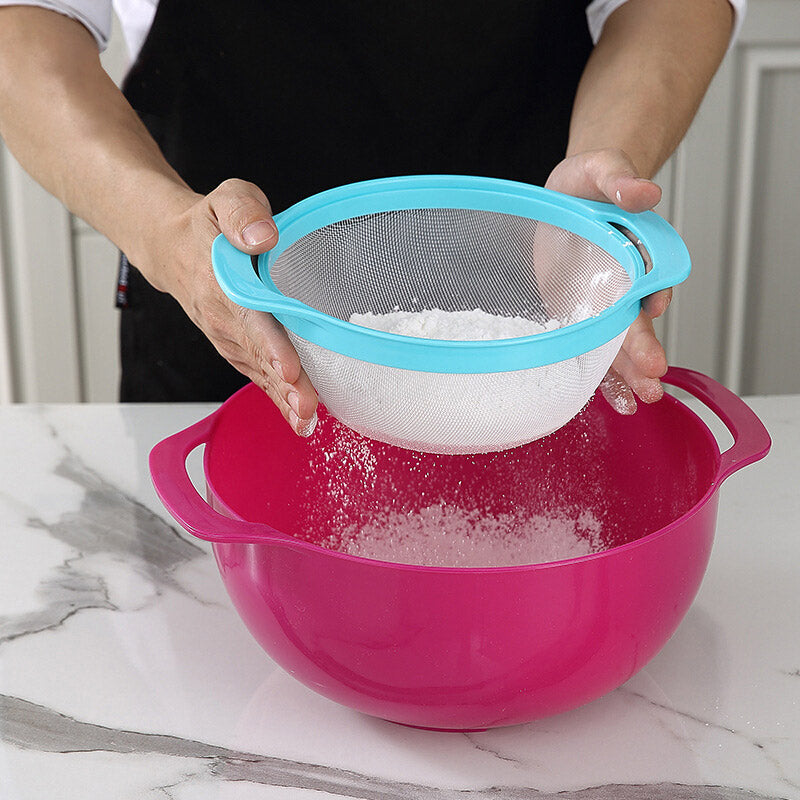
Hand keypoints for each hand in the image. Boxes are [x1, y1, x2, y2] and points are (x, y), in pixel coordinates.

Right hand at [143, 179, 318, 434]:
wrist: (171, 248)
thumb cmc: (207, 224)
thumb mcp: (225, 198)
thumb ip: (243, 210)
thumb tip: (262, 235)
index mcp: (221, 283)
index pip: (249, 318)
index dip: (269, 345)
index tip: (289, 368)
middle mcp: (223, 318)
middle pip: (257, 355)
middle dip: (283, 385)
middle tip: (307, 408)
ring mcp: (227, 337)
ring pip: (258, 372)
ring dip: (281, 399)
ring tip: (306, 422)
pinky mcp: (236, 347)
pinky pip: (256, 376)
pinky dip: (275, 399)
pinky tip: (297, 418)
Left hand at [545, 148, 671, 412]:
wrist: (566, 197)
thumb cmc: (587, 184)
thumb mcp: (599, 171)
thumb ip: (620, 180)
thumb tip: (645, 192)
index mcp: (636, 253)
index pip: (648, 276)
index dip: (651, 294)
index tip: (654, 308)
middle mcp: (624, 286)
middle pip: (635, 321)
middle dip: (644, 350)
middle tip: (653, 377)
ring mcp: (602, 307)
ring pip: (618, 345)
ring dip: (629, 373)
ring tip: (640, 399)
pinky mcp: (579, 318)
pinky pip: (593, 350)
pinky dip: (604, 377)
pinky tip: (616, 401)